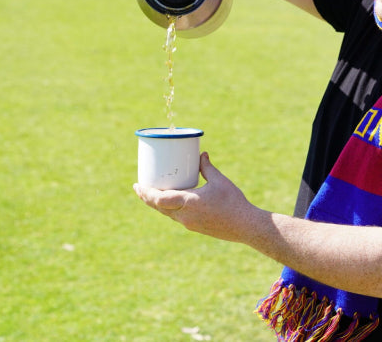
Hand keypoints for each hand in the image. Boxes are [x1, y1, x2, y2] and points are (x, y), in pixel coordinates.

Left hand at [134, 152, 260, 243]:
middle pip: (158, 207)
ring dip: (156, 204)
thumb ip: (207, 167)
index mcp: (189, 203)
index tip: (137, 185)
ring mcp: (189, 224)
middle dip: (146, 197)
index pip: (159, 200)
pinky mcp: (195, 227)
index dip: (145, 193)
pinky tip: (170, 202)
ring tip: (151, 193)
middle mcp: (185, 216)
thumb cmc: (233, 202)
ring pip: (166, 213)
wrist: (245, 226)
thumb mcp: (220, 181)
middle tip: (139, 187)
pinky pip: (176, 217)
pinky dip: (168, 208)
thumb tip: (201, 154)